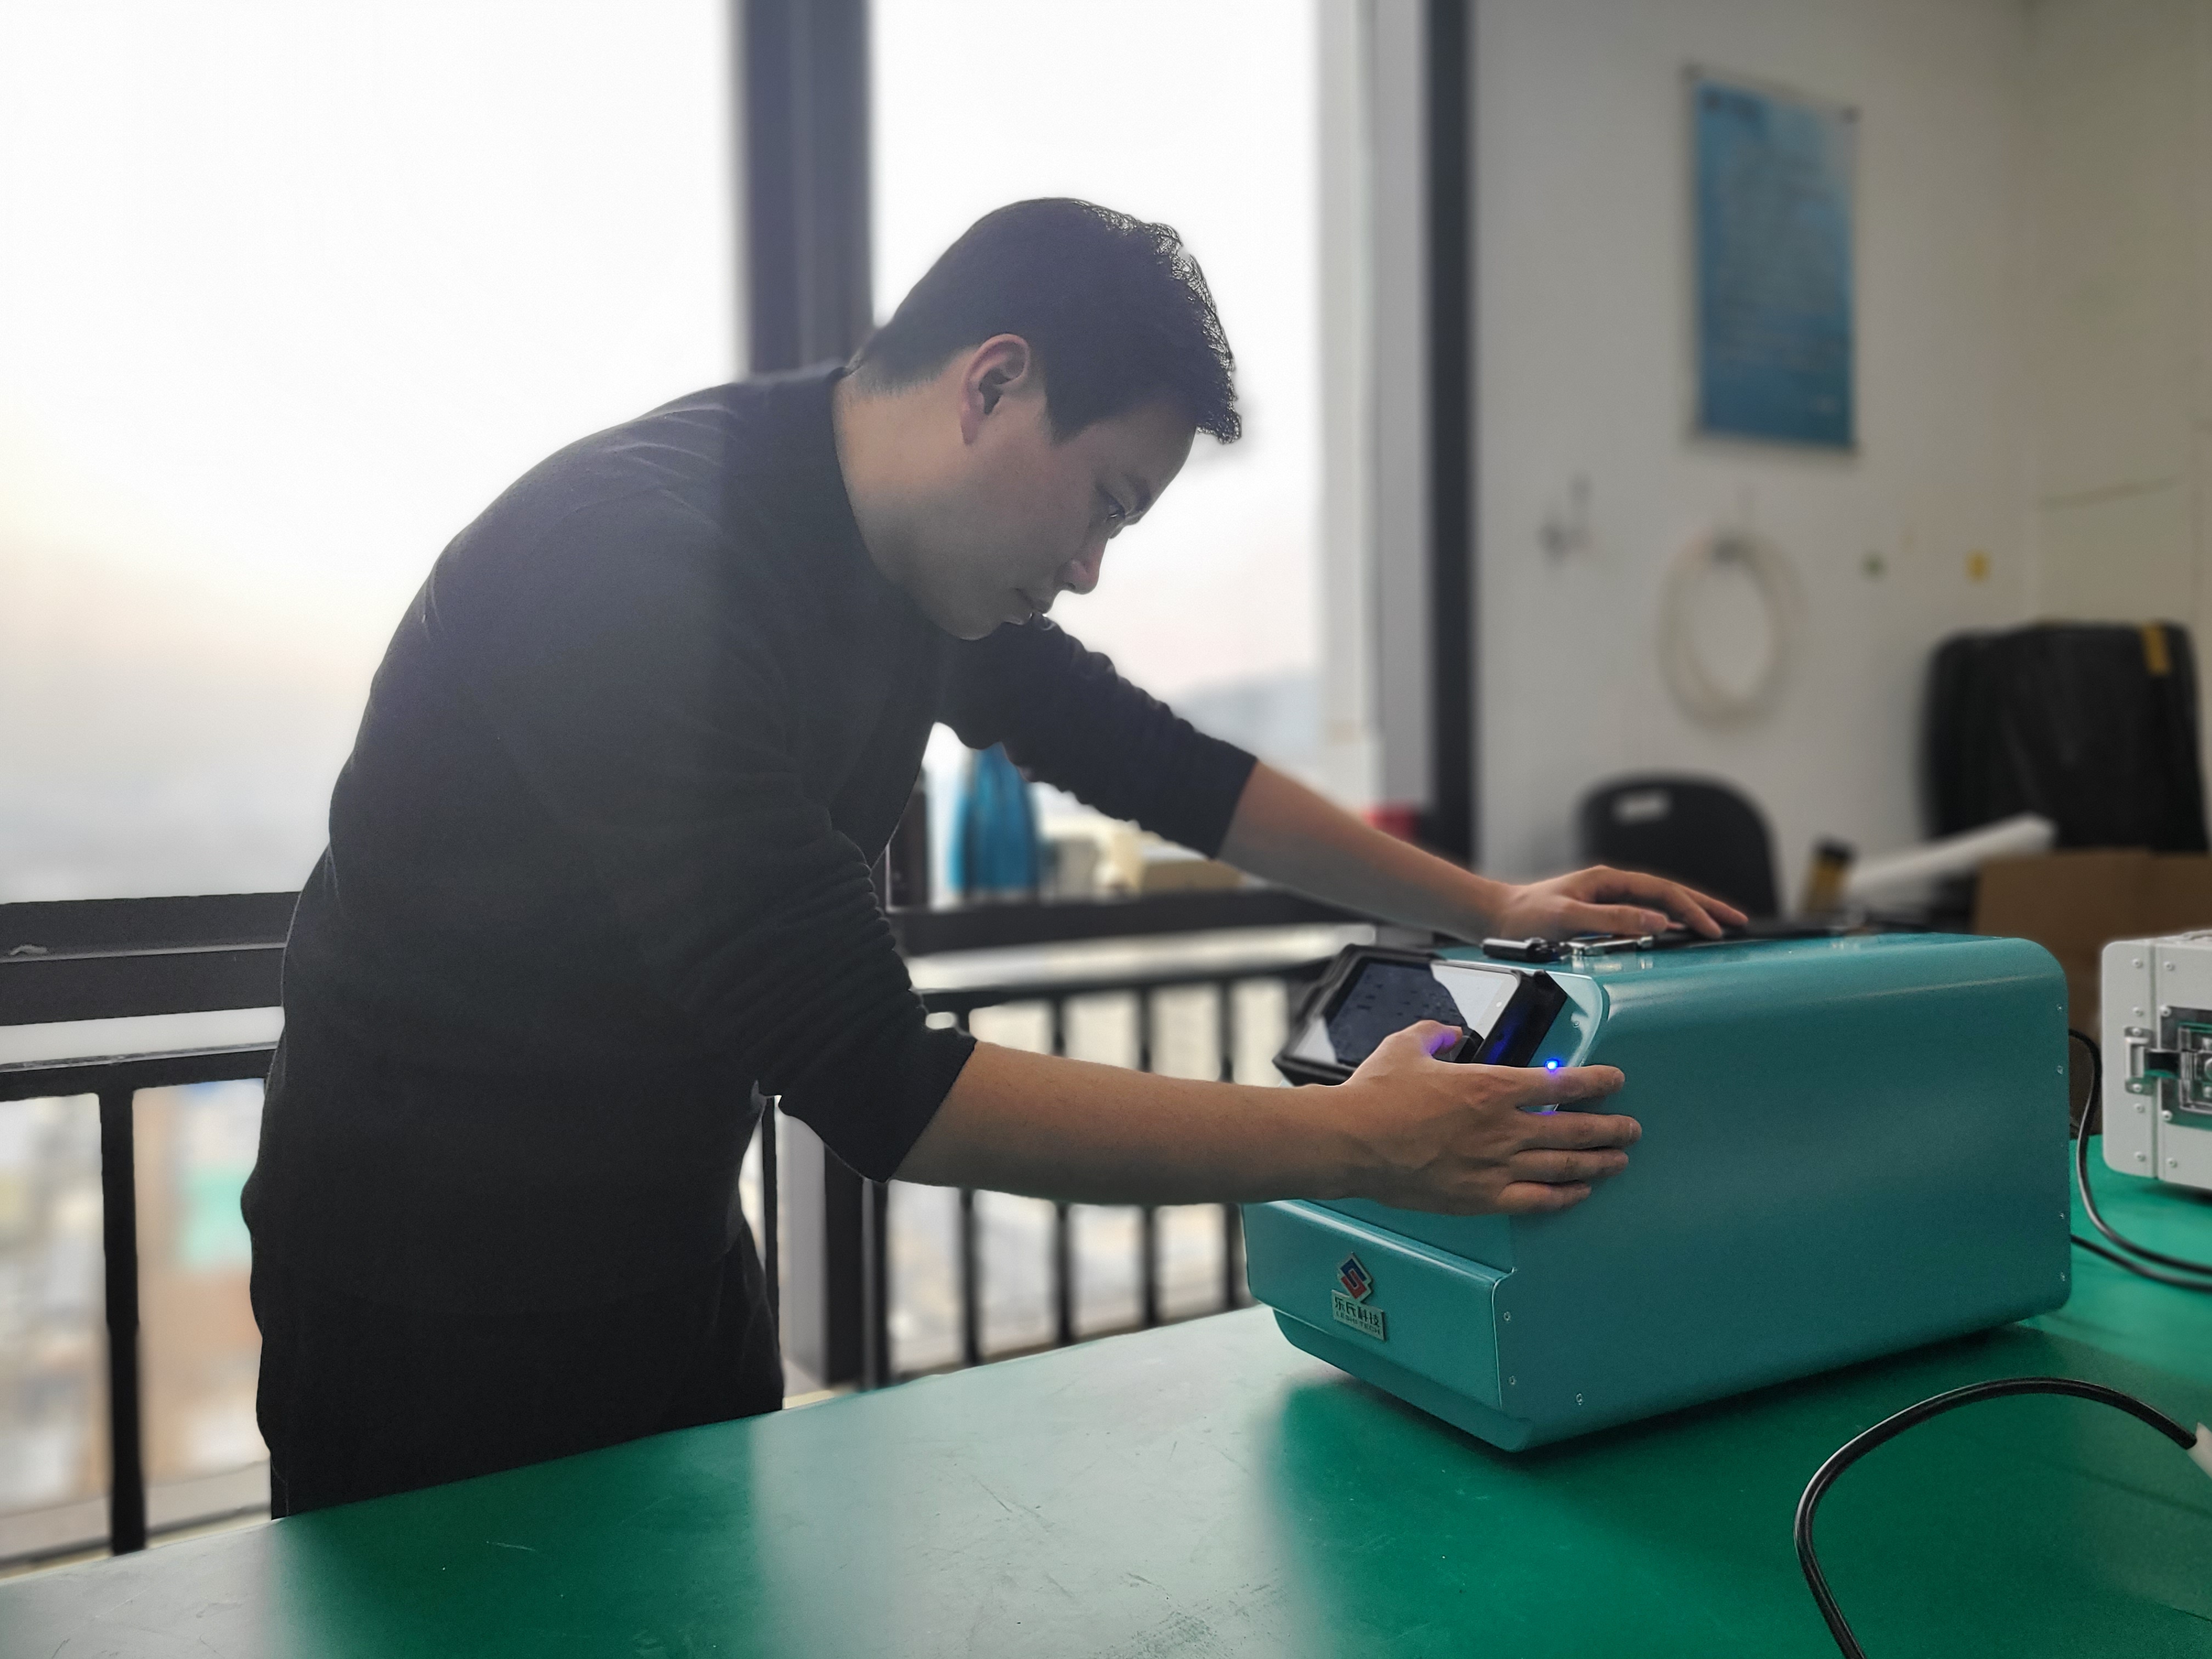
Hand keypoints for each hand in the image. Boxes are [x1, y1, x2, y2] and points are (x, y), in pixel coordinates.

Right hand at [1332, 1022, 1637, 1214]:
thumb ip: (1435, 1035)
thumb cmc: (1375, 1096)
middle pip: (1574, 1128)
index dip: (1596, 1082)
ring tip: (1620, 1160)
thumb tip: (1448, 1033)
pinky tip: (1578, 1193)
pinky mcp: (1480, 1197)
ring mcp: (1495, 1166)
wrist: (1351, 1142)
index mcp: (1491, 1086)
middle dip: (1610, 1127)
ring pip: (1563, 1165)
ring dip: (1597, 1162)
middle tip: (1631, 1128)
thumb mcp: (1407, 1046)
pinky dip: (1562, 1196)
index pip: (1562, 1082)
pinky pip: (1535, 1199)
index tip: (1614, 1081)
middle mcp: (1503, 1128)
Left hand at [1487, 864, 1745, 940]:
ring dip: (1689, 914)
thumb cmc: (1525, 915)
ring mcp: (1608, 900)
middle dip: (1704, 906)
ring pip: (1659, 904)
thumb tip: (1657, 920)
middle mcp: (1612, 887)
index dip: (1692, 909)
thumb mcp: (1568, 917)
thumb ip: (1612, 919)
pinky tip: (1678, 933)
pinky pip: (1643, 917)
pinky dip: (1666, 924)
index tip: (1714, 928)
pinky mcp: (1601, 915)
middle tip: (1737, 920)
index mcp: (1608, 880)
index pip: (1663, 892)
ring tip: (1718, 925)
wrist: (1496, 916)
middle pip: (1669, 893)